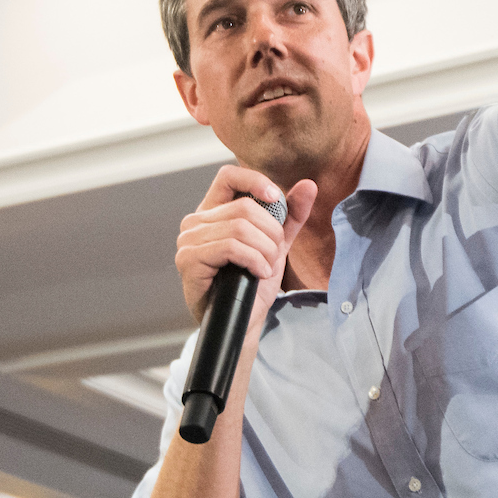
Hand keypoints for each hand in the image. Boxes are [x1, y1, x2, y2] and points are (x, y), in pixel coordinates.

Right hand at [173, 165, 317, 324]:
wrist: (243, 322)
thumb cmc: (252, 283)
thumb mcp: (276, 244)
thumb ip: (290, 216)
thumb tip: (309, 185)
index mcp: (213, 212)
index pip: (228, 176)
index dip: (254, 180)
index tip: (275, 198)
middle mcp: (196, 222)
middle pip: (244, 207)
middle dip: (270, 233)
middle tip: (274, 256)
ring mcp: (188, 240)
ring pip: (240, 227)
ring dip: (264, 250)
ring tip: (266, 268)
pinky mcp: (188, 259)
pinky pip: (230, 246)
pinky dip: (253, 260)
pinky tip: (257, 273)